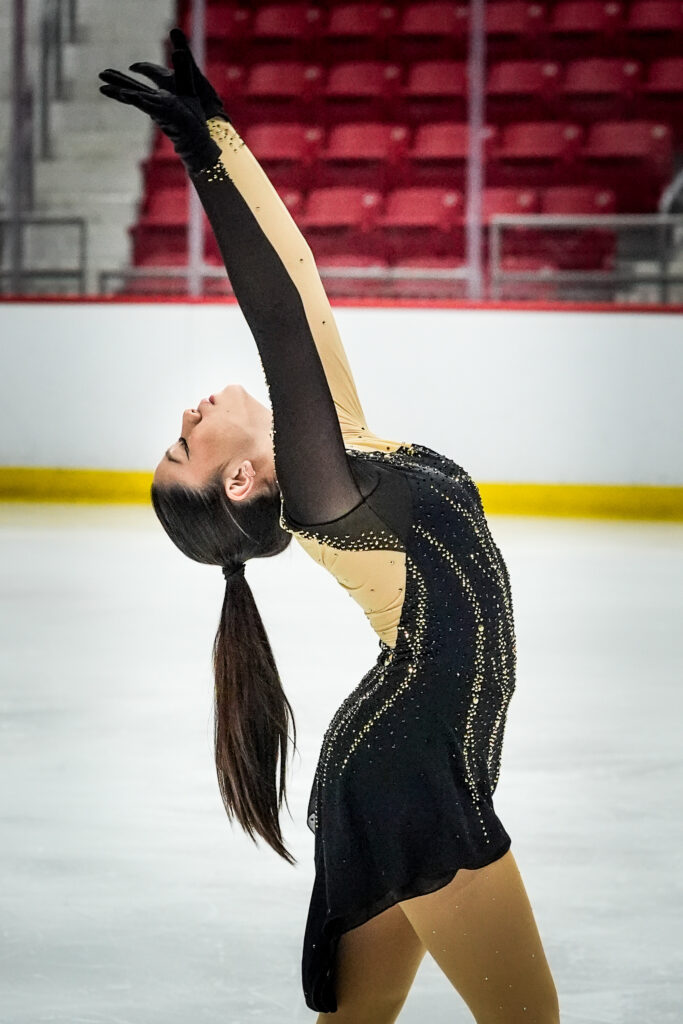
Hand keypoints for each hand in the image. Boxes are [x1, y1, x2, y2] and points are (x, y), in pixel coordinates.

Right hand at [98, 29, 223, 174]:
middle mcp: (155, 101)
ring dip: (120, 91)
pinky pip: (148, 105)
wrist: (199, 136)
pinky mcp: (164, 113)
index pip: (141, 85)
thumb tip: (179, 50)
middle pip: (133, 89)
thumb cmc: (193, 117)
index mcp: (159, 97)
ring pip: (136, 97)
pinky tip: (126, 95)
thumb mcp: (188, 88)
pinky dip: (137, 99)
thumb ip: (183, 70)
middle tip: (101, 75)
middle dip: (117, 81)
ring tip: (103, 88)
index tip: (129, 67)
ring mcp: (158, 107)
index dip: (134, 73)